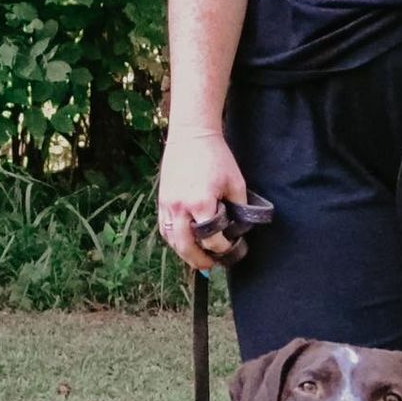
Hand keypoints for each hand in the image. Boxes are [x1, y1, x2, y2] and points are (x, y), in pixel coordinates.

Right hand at [157, 129, 249, 272]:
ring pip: (172, 240)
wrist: (191, 135)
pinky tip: (184, 243)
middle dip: (200, 260)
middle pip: (186, 247)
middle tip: (212, 265)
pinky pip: (164, 228)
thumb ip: (239, 207)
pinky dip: (173, 240)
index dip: (224, 248)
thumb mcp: (236, 182)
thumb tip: (240, 227)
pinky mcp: (161, 200)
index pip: (211, 239)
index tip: (233, 248)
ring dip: (184, 253)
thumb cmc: (216, 157)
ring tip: (197, 259)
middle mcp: (180, 208)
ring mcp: (167, 205)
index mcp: (201, 204)